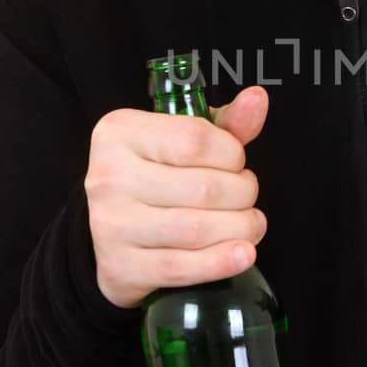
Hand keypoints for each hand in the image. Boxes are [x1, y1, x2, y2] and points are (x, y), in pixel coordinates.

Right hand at [85, 85, 270, 307]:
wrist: (112, 234)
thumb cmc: (156, 177)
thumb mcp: (183, 141)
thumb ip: (225, 124)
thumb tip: (258, 99)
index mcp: (120, 132)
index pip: (196, 139)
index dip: (232, 154)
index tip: (236, 163)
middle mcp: (109, 175)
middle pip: (204, 188)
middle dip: (243, 194)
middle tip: (246, 196)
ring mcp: (111, 224)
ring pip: (197, 229)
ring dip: (240, 228)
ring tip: (249, 224)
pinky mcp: (120, 266)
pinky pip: (182, 267)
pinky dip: (221, 262)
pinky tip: (243, 253)